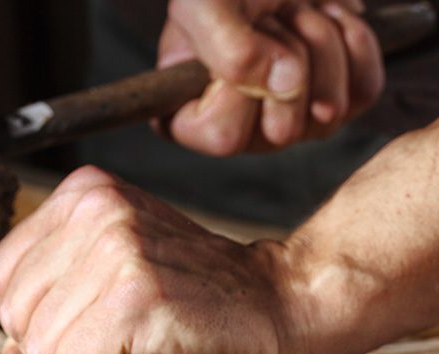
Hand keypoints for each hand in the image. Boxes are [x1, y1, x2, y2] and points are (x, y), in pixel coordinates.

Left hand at [0, 165, 307, 353]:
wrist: (281, 310)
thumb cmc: (200, 306)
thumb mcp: (110, 299)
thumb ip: (50, 323)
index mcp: (82, 196)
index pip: (0, 277)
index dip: (37, 319)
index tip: (89, 322)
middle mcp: (95, 211)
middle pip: (14, 315)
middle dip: (58, 351)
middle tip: (117, 344)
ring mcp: (116, 250)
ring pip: (39, 348)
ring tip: (134, 352)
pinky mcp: (139, 297)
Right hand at [155, 0, 383, 154]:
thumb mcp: (203, 4)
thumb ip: (228, 48)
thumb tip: (286, 85)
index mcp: (193, 121)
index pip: (224, 136)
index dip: (241, 84)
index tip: (238, 34)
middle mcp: (243, 133)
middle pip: (284, 128)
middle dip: (287, 53)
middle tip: (270, 17)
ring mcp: (292, 123)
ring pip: (329, 108)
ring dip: (319, 40)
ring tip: (294, 12)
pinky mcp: (337, 100)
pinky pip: (364, 90)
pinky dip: (355, 42)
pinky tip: (327, 17)